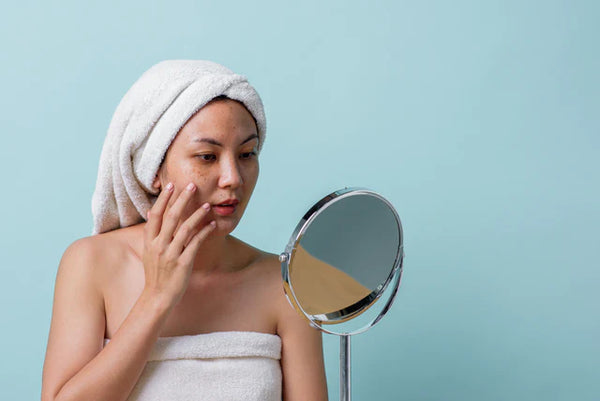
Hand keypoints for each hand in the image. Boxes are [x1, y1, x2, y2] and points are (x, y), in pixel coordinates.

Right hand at [142, 182, 215, 306]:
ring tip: (207, 205)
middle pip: (171, 217)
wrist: (157, 297)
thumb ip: (152, 233)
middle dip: (182, 199)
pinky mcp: (183, 263)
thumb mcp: (149, 252)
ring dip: (197, 214)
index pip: (155, 214)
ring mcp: (171, 254)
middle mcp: (159, 246)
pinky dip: (205, 232)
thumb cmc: (155, 273)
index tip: (171, 186)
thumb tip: (151, 212)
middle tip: (192, 185)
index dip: (163, 199)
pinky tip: (212, 224)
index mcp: (149, 241)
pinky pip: (196, 243)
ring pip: (185, 228)